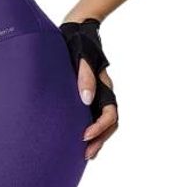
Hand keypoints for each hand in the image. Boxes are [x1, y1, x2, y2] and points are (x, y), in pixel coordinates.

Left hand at [59, 17, 118, 161]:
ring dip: (97, 141)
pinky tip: (80, 144)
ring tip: (86, 155)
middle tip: (86, 154)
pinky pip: (93, 120)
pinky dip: (91, 134)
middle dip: (100, 141)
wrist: (76, 31)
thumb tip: (85, 100)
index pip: (109, 113)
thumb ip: (84, 77)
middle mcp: (103, 95)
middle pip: (110, 124)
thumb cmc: (78, 43)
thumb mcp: (81, 58)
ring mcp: (97, 98)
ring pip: (104, 125)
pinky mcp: (87, 99)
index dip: (99, 127)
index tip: (84, 136)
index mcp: (104, 87)